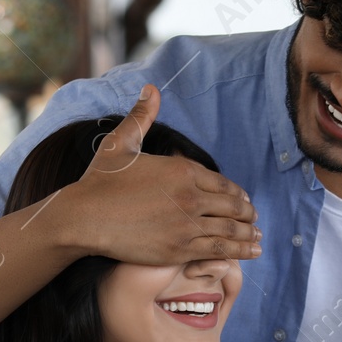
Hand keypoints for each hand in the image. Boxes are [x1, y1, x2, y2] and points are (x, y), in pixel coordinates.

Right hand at [64, 84, 260, 262]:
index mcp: (182, 170)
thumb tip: (151, 88)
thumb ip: (142, 117)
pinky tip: (249, 254)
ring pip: (230, 230)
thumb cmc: (100, 180)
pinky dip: (238, 251)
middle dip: (247, 215)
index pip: (223, 183)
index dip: (237, 194)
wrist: (84, 217)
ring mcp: (187, 224)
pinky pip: (218, 250)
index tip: (244, 200)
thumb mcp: (121, 143)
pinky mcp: (180, 249)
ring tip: (256, 240)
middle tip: (254, 221)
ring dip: (248, 235)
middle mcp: (190, 196)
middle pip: (232, 206)